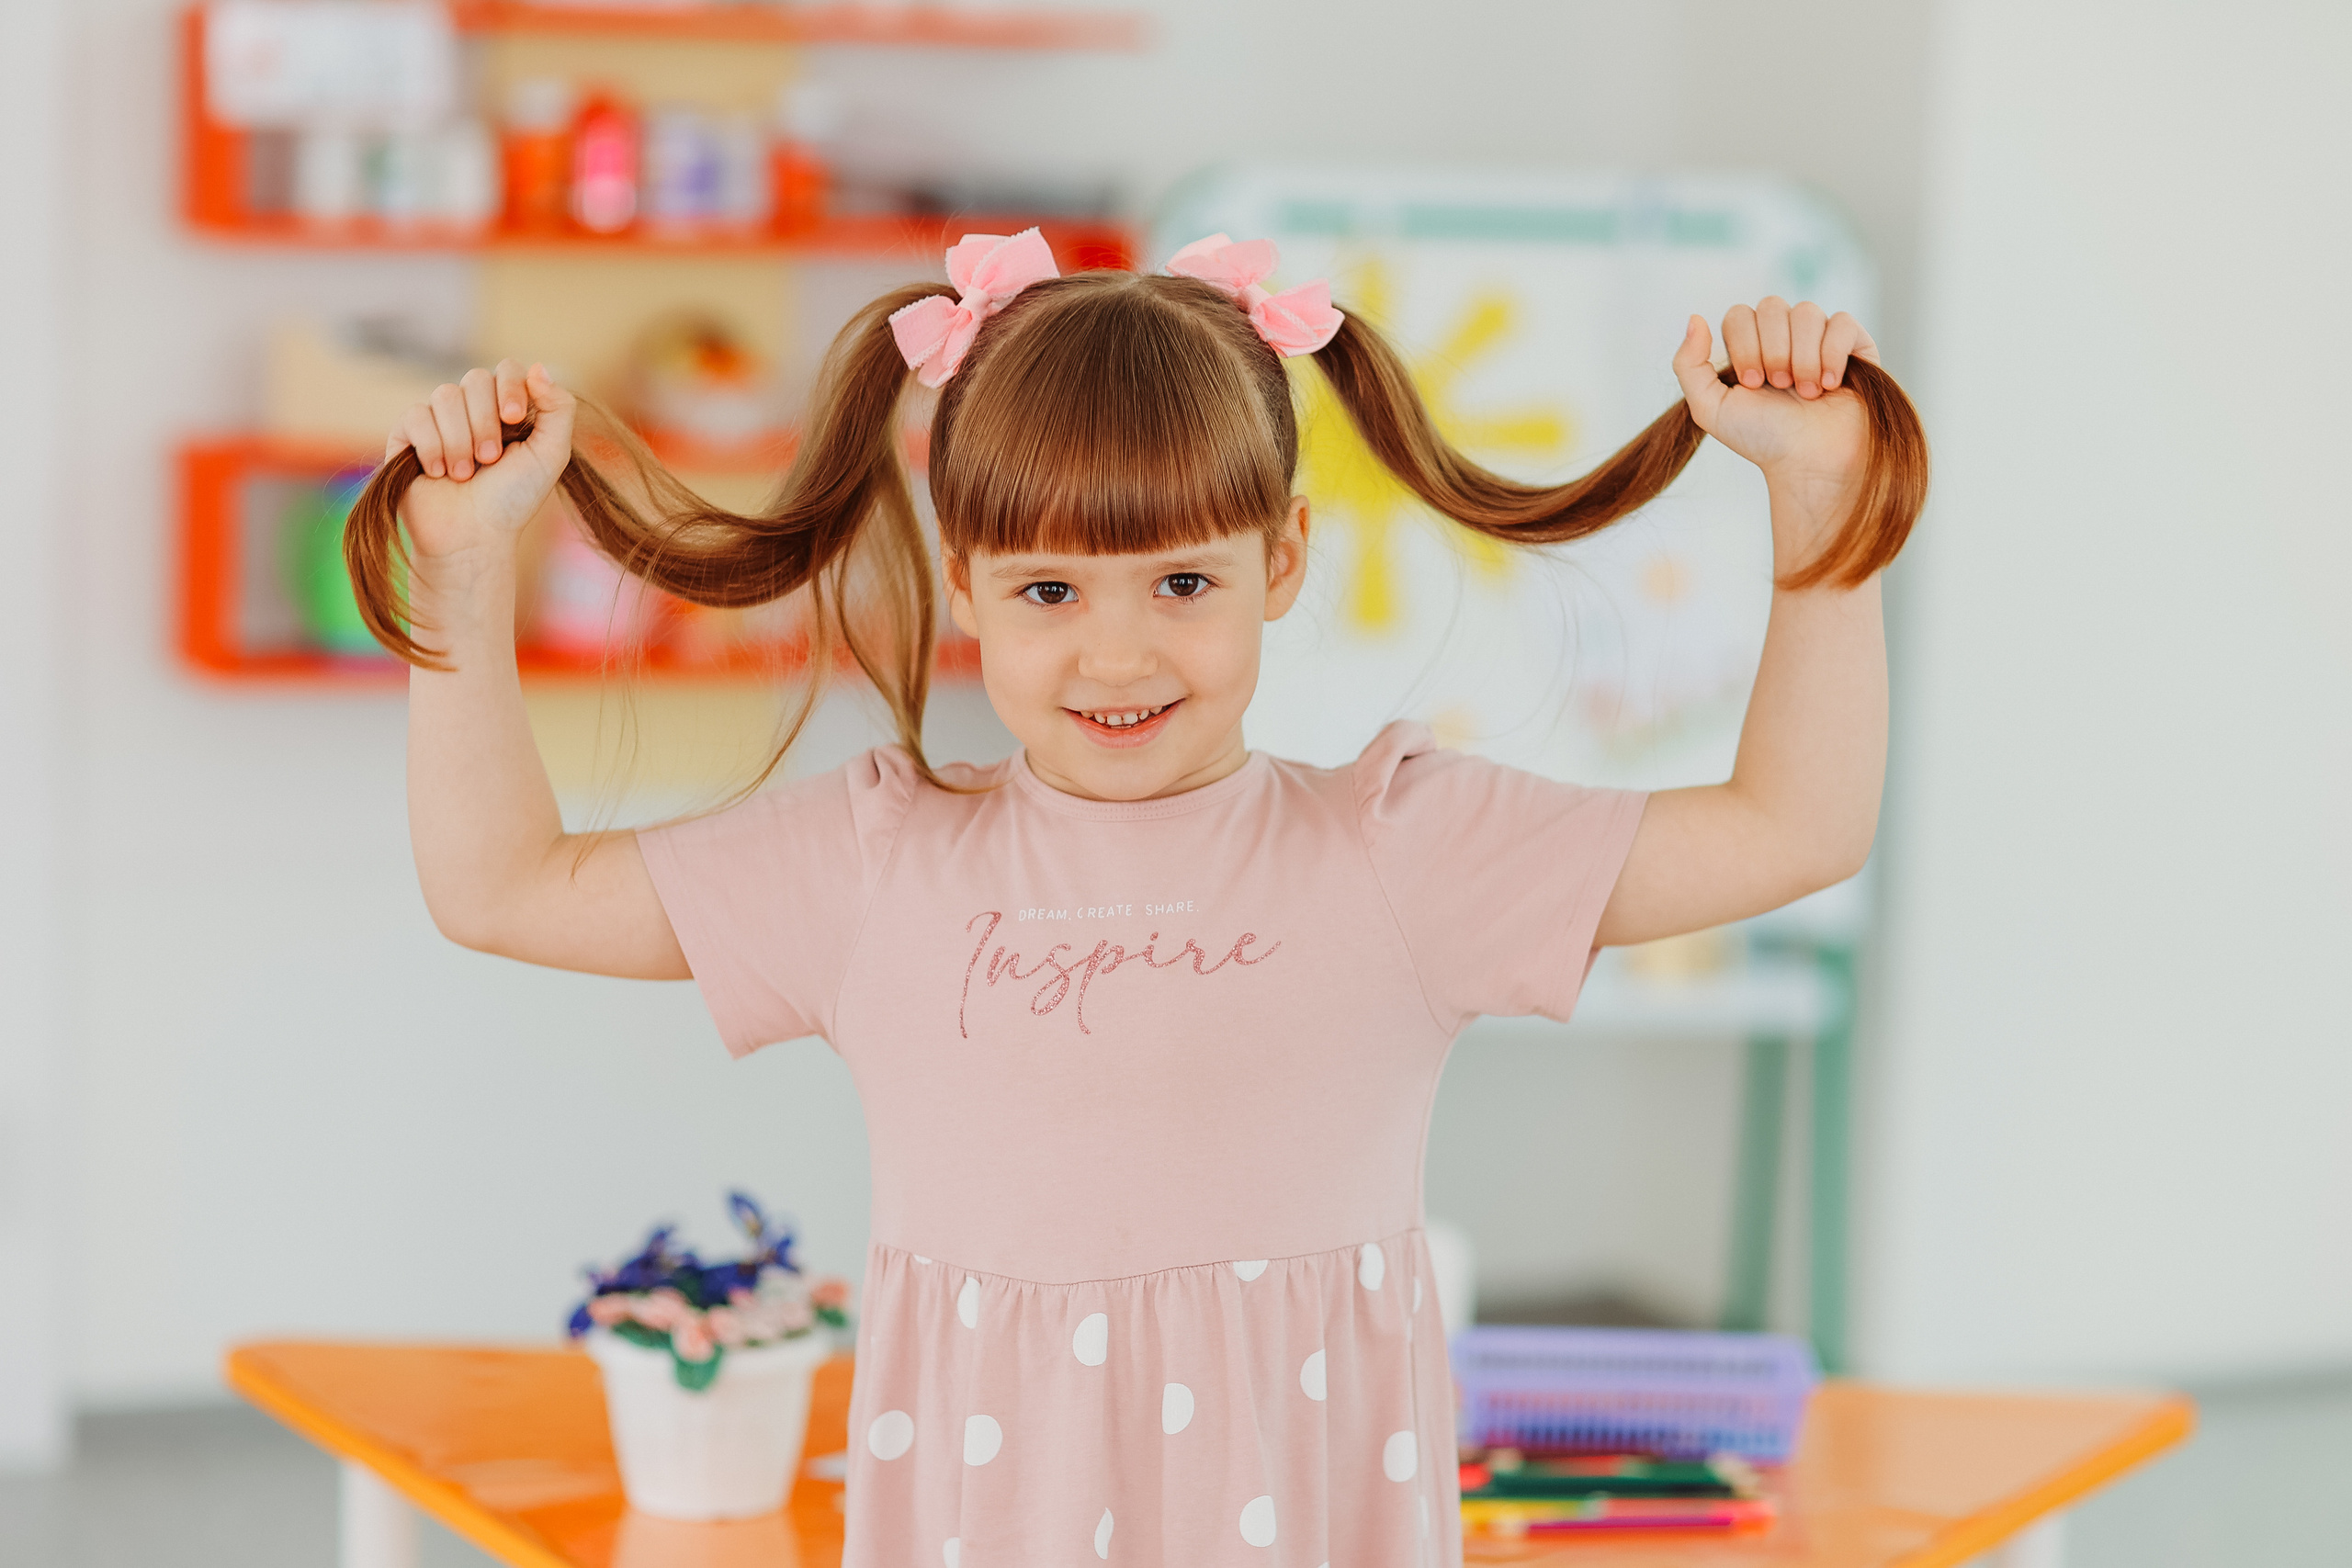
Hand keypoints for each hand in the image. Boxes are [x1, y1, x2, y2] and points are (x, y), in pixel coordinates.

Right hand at [387, 359, 574, 558]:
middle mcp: (472, 409)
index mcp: (506, 409)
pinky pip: (415, 416)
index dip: (510, 387)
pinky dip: (431, 446)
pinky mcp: (407, 434)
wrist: (472, 536)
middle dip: (486, 422)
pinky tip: (438, 472)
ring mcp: (439, 420)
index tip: (513, 418)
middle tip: (490, 460)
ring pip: (445, 396)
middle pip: (475, 379)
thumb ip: (558, 409)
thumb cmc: (513, 499)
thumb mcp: (551, 454)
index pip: (506, 369)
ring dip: (460, 440)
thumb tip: (539, 368)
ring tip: (464, 474)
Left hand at [1672, 299, 1876, 500]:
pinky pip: (1842, 322)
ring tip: (1807, 392)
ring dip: (1803, 357)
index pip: (1739, 314)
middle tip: (1780, 386)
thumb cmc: (1762, 439)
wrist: (1810, 462)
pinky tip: (1830, 385)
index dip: (1745, 346)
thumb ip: (1689, 365)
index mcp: (1750, 345)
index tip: (1753, 384)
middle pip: (1771, 306)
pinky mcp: (1855, 344)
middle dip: (1773, 350)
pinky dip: (1832, 354)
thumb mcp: (1710, 408)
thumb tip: (1694, 318)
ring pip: (1807, 312)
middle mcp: (1784, 336)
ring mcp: (1819, 338)